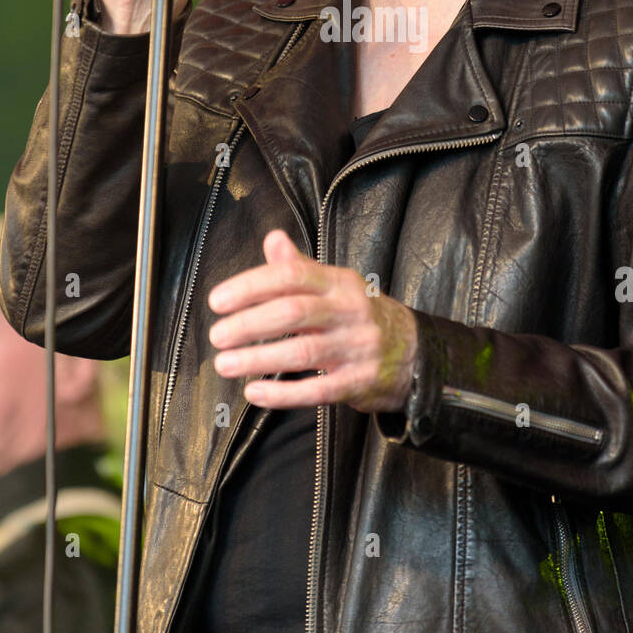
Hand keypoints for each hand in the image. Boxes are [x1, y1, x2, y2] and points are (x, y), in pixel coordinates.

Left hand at [208, 229, 418, 413]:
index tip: (218, 300)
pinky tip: (255, 392)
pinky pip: (317, 390)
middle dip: (249, 324)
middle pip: (294, 313)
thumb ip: (301, 266)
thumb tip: (272, 239)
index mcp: (340, 282)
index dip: (251, 286)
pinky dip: (282, 394)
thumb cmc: (362, 315)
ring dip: (258, 360)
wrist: (416, 353)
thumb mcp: (337, 284)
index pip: (292, 276)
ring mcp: (356, 348)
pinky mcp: (359, 383)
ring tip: (225, 364)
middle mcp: (349, 311)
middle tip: (217, 335)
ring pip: (302, 353)